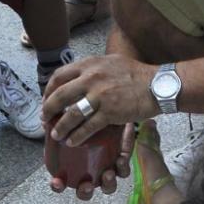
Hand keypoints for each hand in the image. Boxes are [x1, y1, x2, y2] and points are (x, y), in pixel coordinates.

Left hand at [41, 52, 156, 146]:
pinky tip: (72, 141)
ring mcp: (100, 95)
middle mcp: (91, 77)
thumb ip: (93, 69)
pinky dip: (77, 136)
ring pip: (71, 114)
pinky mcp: (109, 112)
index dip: (49, 90)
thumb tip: (78, 78)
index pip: (59, 76)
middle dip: (48, 110)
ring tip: (55, 134)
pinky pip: (87, 127)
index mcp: (90, 64)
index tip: (47, 100)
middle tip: (45, 119)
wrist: (157, 85)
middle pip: (60, 95)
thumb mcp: (111, 62)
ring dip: (60, 126)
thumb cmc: (136, 75)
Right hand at [48, 122, 134, 200]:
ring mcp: (106, 172)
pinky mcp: (121, 165)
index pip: (62, 183)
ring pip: (107, 187)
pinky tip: (120, 158)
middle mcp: (89, 175)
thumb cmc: (89, 125)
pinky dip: (122, 166)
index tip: (57, 182)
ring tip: (107, 174)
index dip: (58, 186)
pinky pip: (123, 170)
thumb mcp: (74, 124)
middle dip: (85, 191)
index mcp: (73, 170)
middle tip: (86, 185)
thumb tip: (45, 121)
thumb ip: (60, 124)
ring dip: (107, 183)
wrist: (112, 116)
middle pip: (85, 192)